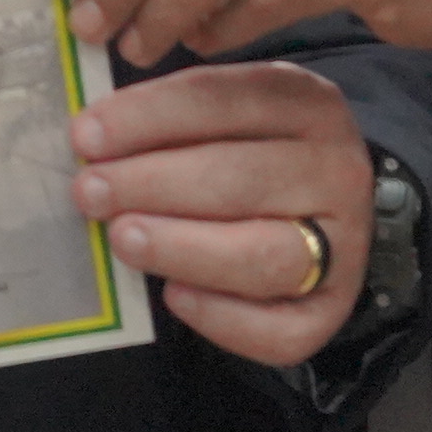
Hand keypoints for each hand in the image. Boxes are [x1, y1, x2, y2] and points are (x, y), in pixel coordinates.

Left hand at [71, 61, 370, 366]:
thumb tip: (89, 137)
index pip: (223, 100)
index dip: (149, 117)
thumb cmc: (247, 151)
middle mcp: (336, 169)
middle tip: (91, 192)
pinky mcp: (331, 310)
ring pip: (266, 255)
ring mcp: (345, 244)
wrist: (319, 207)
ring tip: (123, 240)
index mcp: (306, 103)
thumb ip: (170, 117)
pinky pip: (281, 330)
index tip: (86, 136)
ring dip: (184, 248)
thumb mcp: (222, 112)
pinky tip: (175, 296)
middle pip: (241, 179)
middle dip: (153, 184)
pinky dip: (223, 318)